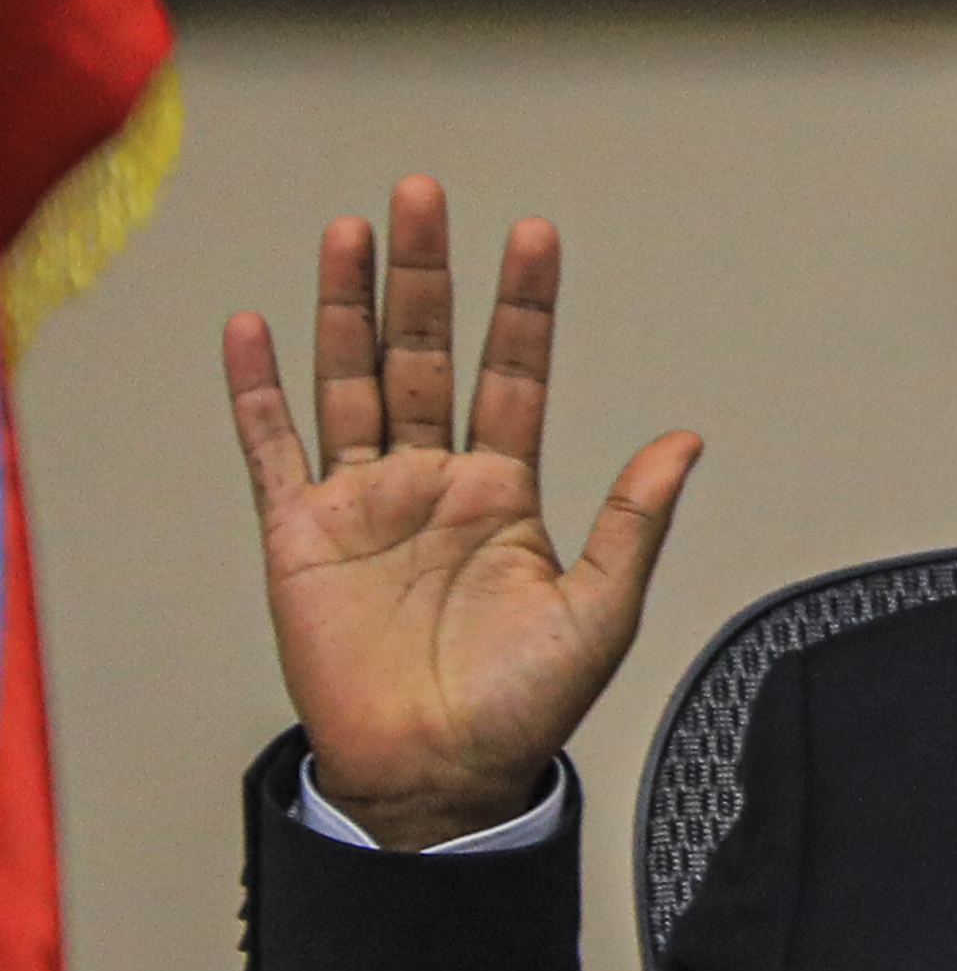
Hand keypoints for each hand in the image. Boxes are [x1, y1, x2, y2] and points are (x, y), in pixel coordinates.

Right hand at [223, 175, 702, 849]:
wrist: (440, 777)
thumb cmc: (523, 709)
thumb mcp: (600, 611)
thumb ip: (634, 521)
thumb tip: (687, 441)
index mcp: (506, 492)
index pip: (515, 374)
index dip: (523, 306)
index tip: (534, 234)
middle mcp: (434, 482)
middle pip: (425, 353)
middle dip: (425, 275)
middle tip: (423, 194)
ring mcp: (366, 502)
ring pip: (351, 379)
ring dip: (346, 305)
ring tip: (350, 229)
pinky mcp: (301, 535)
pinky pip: (274, 448)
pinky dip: (259, 390)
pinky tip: (255, 327)